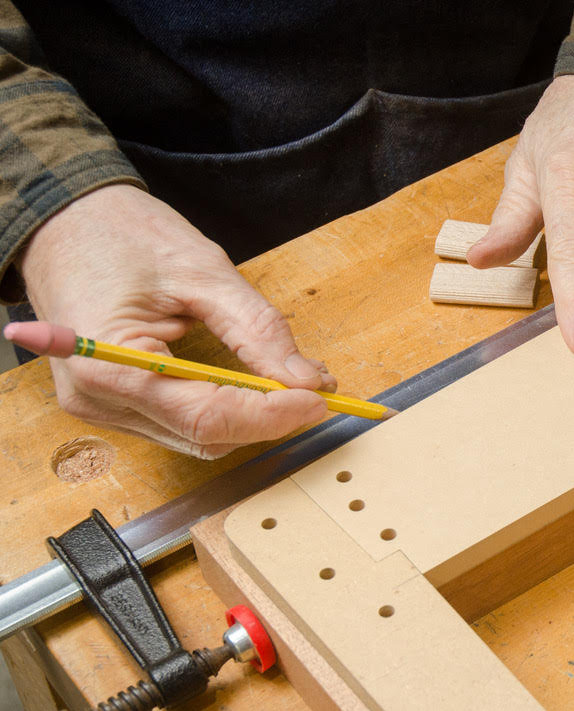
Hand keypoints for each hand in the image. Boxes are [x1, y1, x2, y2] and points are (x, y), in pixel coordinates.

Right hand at [19, 185, 334, 457]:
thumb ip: (258, 330)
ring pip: (197, 437)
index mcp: (108, 364)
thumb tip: (308, 379)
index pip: (207, 416)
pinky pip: (180, 423)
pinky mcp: (113, 403)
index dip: (271, 414)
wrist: (63, 220)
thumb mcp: (203, 271)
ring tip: (292, 386)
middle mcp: (97, 399)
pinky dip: (225, 411)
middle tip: (317, 390)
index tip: (319, 398)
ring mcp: (102, 407)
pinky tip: (254, 388)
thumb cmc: (121, 234)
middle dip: (267, 418)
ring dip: (250, 418)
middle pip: (204, 435)